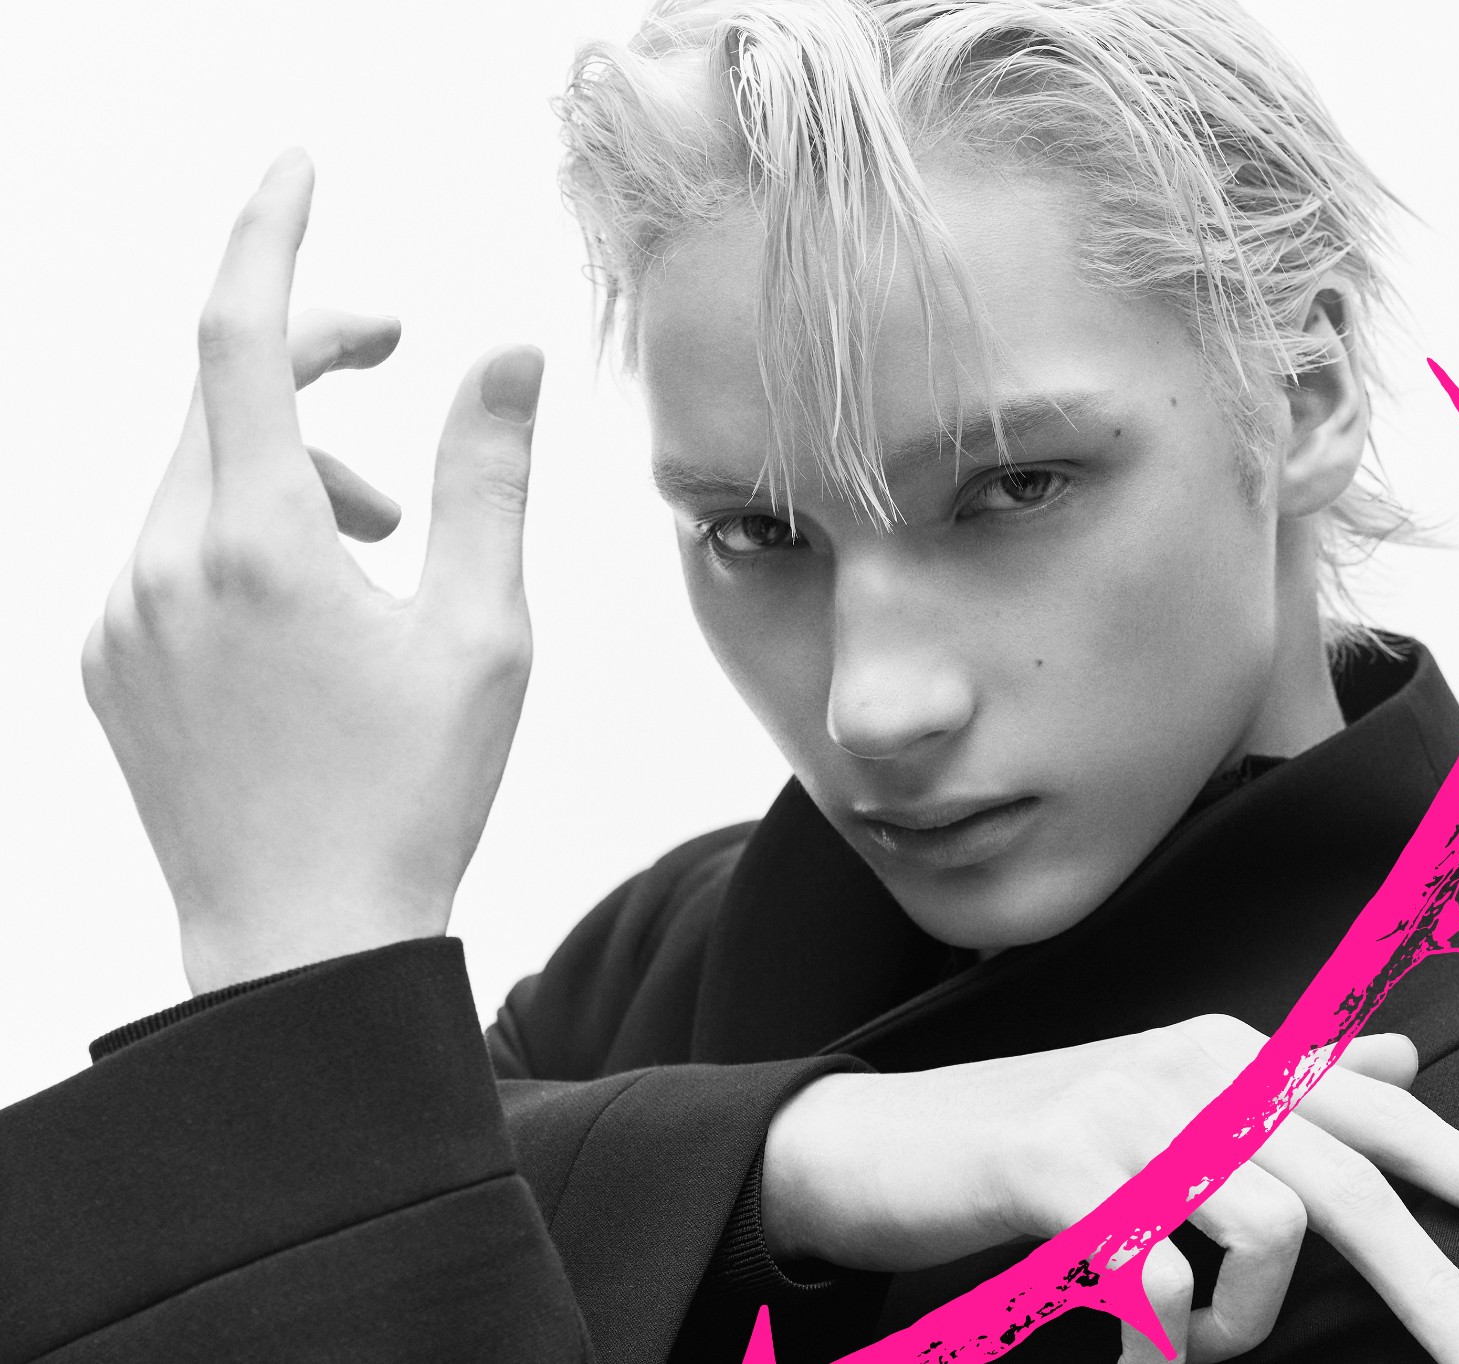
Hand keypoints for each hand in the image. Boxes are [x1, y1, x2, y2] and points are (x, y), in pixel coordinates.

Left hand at [81, 149, 544, 994]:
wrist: (302, 946)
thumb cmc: (408, 797)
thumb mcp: (484, 632)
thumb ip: (488, 477)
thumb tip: (507, 356)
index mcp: (258, 545)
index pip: (238, 335)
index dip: (272, 234)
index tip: (301, 168)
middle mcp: (161, 565)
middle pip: (219, 394)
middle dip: (309, 352)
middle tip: (398, 348)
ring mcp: (121, 617)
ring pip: (198, 474)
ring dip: (290, 461)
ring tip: (383, 532)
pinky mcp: (109, 662)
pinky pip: (168, 545)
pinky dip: (243, 530)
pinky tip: (316, 603)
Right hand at [763, 1016, 1458, 1363]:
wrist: (880, 1144)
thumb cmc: (1037, 1140)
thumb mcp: (1170, 1103)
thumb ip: (1288, 1087)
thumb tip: (1400, 1060)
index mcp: (1230, 1052)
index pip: (1380, 1110)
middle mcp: (1195, 1067)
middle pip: (1355, 1183)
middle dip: (1436, 1293)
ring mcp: (1130, 1111)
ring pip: (1270, 1239)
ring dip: (1244, 1330)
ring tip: (1192, 1349)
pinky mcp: (1065, 1168)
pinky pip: (1168, 1284)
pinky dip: (1166, 1347)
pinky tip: (1136, 1358)